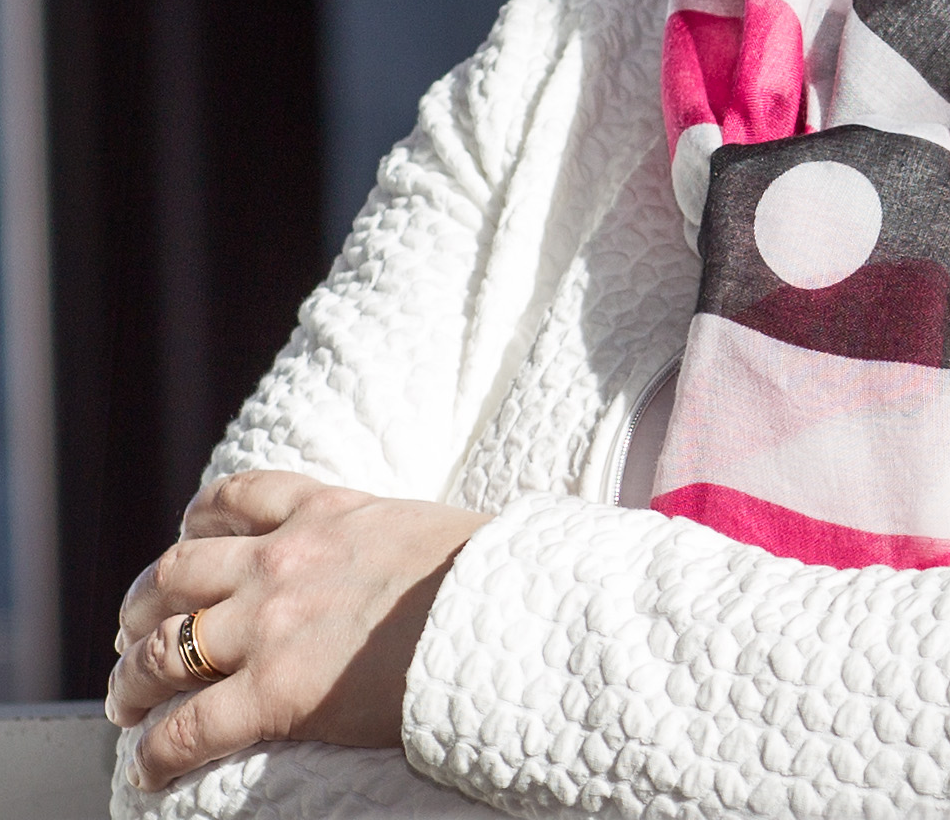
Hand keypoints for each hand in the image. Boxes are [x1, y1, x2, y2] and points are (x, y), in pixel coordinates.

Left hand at [105, 471, 486, 791]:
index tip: (185, 543)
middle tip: (134, 633)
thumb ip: (385, 534)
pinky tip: (146, 770)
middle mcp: (284, 560)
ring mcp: (273, 625)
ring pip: (164, 646)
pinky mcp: (275, 693)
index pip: (236, 498)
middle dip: (144, 605)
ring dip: (133, 677)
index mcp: (326, 512)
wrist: (505, 609)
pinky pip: (187, 728)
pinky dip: (154, 754)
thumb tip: (406, 551)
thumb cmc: (489, 572)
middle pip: (177, 572)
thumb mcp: (423, 524)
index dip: (195, 524)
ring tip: (126, 700)